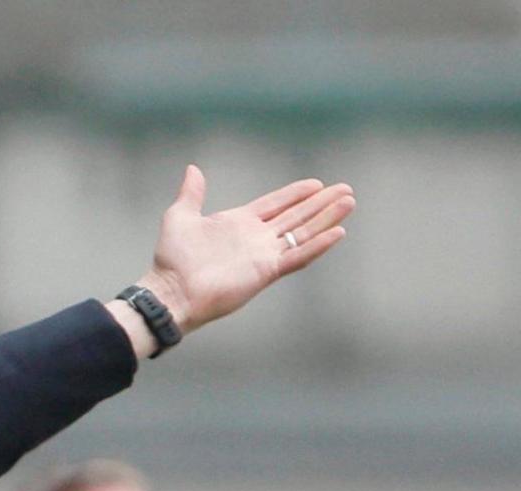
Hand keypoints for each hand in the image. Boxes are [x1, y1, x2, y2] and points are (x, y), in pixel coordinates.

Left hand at [136, 165, 354, 335]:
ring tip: (349, 203)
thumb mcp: (180, 217)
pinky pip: (298, 256)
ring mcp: (263, 255)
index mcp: (238, 223)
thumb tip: (193, 169)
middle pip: (296, 216)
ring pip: (303, 233)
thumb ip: (191, 194)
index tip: (316, 183)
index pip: (275, 204)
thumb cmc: (172, 259)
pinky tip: (337, 232)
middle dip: (321, 203)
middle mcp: (255, 238)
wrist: (171, 290)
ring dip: (326, 218)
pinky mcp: (266, 271)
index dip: (295, 194)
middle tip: (346, 190)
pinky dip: (318, 244)